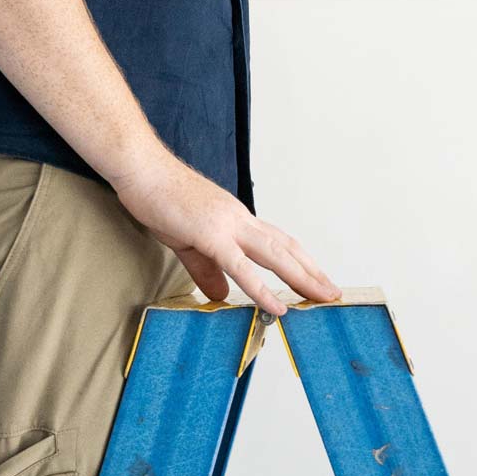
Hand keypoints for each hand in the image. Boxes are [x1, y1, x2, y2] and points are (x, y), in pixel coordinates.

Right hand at [112, 148, 341, 316]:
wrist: (142, 169)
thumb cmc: (160, 197)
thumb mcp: (186, 240)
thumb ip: (206, 269)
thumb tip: (221, 295)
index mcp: (235, 219)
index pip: (277, 241)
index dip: (300, 260)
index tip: (317, 278)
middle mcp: (239, 219)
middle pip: (285, 248)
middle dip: (311, 272)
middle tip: (333, 293)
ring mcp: (227, 225)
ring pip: (274, 255)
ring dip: (301, 278)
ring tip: (320, 298)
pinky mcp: (211, 234)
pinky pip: (242, 267)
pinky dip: (262, 289)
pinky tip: (277, 306)